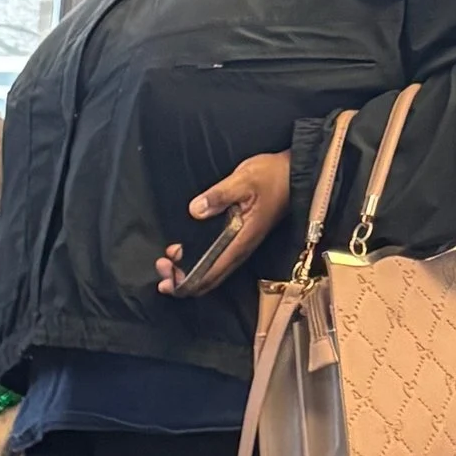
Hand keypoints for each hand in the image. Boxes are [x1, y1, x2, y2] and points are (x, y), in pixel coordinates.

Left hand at [158, 150, 291, 294]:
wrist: (294, 173)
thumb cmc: (272, 176)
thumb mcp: (244, 180)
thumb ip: (219, 195)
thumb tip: (196, 210)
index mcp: (239, 243)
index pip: (208, 276)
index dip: (184, 282)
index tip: (166, 272)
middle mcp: (239, 252)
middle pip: (205, 282)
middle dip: (179, 280)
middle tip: (161, 266)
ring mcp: (239, 248)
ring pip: (209, 274)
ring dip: (185, 272)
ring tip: (166, 260)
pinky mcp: (237, 240)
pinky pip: (213, 262)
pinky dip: (195, 263)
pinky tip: (182, 253)